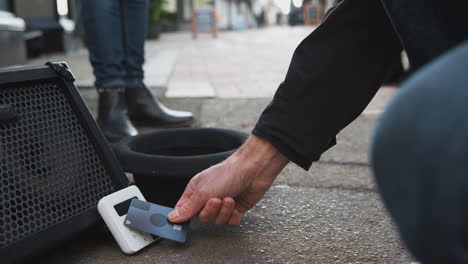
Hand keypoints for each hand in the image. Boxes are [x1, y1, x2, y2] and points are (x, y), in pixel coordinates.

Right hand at [167, 135, 288, 225]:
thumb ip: (188, 207)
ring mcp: (222, 204)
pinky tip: (236, 204)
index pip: (184, 210)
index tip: (185, 221)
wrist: (252, 170)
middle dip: (211, 211)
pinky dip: (233, 216)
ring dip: (224, 212)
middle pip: (203, 218)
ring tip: (229, 198)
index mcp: (195, 191)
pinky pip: (230, 222)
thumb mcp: (202, 191)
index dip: (184, 216)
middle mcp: (207, 198)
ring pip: (217, 221)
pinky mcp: (236, 209)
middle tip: (216, 199)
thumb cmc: (227, 173)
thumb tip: (173, 217)